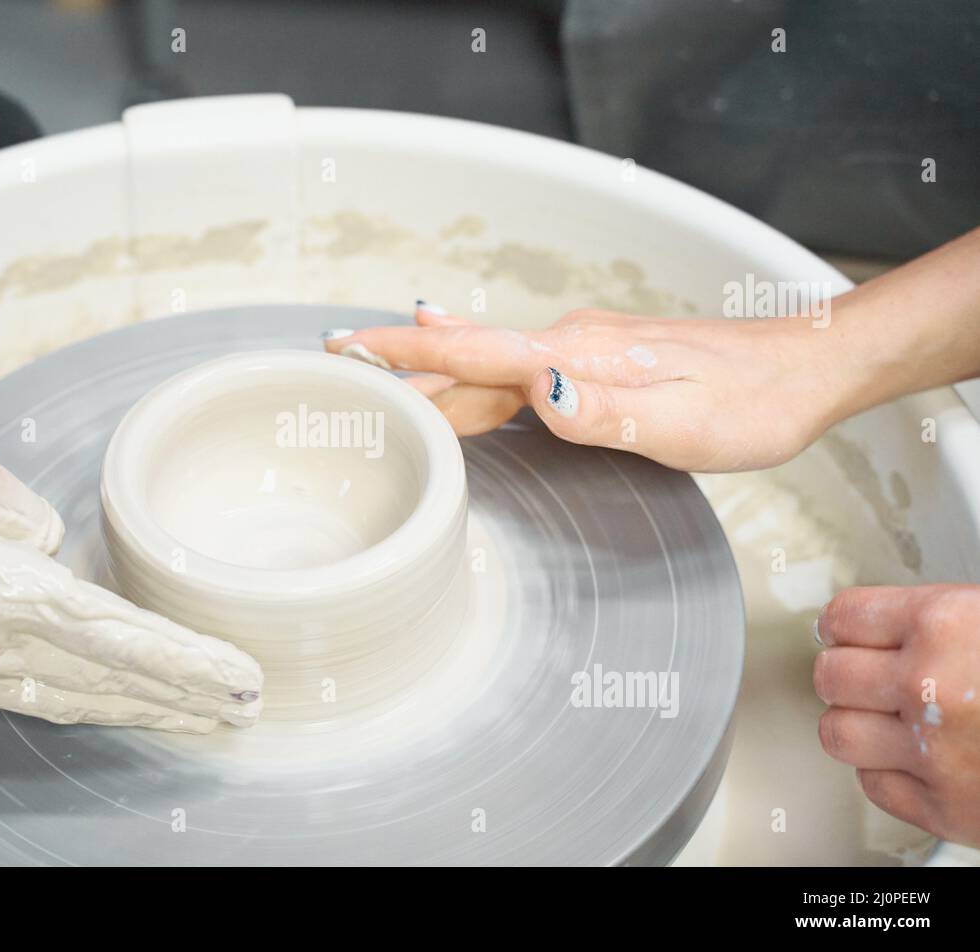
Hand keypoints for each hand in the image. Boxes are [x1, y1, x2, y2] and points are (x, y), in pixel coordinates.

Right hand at [0, 445, 262, 732]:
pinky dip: (87, 706)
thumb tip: (54, 552)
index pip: (111, 633)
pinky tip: (122, 708)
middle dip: (180, 696)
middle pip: (104, 678)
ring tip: (202, 719)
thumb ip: (22, 516)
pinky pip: (30, 698)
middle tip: (244, 708)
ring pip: (72, 699)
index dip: (179, 658)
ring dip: (143, 711)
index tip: (233, 673)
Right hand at [324, 302, 847, 471]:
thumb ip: (603, 411)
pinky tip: (460, 377)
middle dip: (397, 368)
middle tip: (331, 372)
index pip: (473, 355)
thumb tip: (534, 393)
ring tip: (374, 381)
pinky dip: (472, 377)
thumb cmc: (750, 404)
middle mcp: (569, 344)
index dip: (405, 356)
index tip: (342, 349)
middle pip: (466, 362)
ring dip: (429, 374)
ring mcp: (581, 348)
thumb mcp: (682, 424)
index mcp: (577, 358)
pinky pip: (514, 370)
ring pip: (487, 367)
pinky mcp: (595, 360)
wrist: (803, 367)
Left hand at [814, 585, 979, 846]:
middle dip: (845, 674)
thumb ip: (948, 622)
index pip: (845, 617)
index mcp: (945, 624)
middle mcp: (929, 687)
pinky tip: (913, 759)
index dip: (844, 625)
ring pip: (839, 734)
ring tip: (882, 719)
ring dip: (855, 724)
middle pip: (831, 676)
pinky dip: (887, 772)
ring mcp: (933, 753)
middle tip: (863, 675)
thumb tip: (891, 626)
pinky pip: (876, 786)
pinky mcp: (947, 811)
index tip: (845, 632)